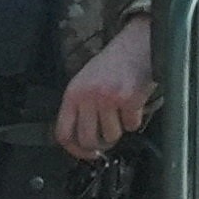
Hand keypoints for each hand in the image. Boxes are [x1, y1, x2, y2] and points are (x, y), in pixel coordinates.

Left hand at [54, 18, 156, 159]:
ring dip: (119, 129)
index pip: (63, 132)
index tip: (85, 154)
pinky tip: (133, 104)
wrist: (135, 44)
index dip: (74, 150)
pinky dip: (134, 120)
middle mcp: (88, 96)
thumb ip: (80, 109)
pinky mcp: (129, 99)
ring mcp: (108, 98)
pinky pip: (131, 126)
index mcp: (73, 93)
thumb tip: (81, 142)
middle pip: (87, 140)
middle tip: (107, 138)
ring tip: (120, 112)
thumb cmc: (112, 65)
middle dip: (100, 145)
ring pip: (111, 136)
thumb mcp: (85, 83)